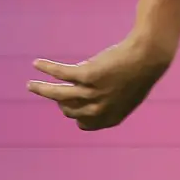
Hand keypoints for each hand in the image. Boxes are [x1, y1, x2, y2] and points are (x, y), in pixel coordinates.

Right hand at [26, 34, 172, 130]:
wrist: (149, 55)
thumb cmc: (139, 74)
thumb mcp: (126, 96)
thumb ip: (108, 104)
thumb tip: (85, 105)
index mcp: (111, 118)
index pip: (83, 124)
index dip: (75, 114)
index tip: (68, 105)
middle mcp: (100, 109)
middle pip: (68, 110)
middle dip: (60, 101)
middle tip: (53, 90)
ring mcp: (93, 92)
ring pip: (58, 94)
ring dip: (41, 89)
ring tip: (30, 85)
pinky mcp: (87, 75)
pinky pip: (60, 73)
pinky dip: (46, 68)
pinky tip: (36, 64)